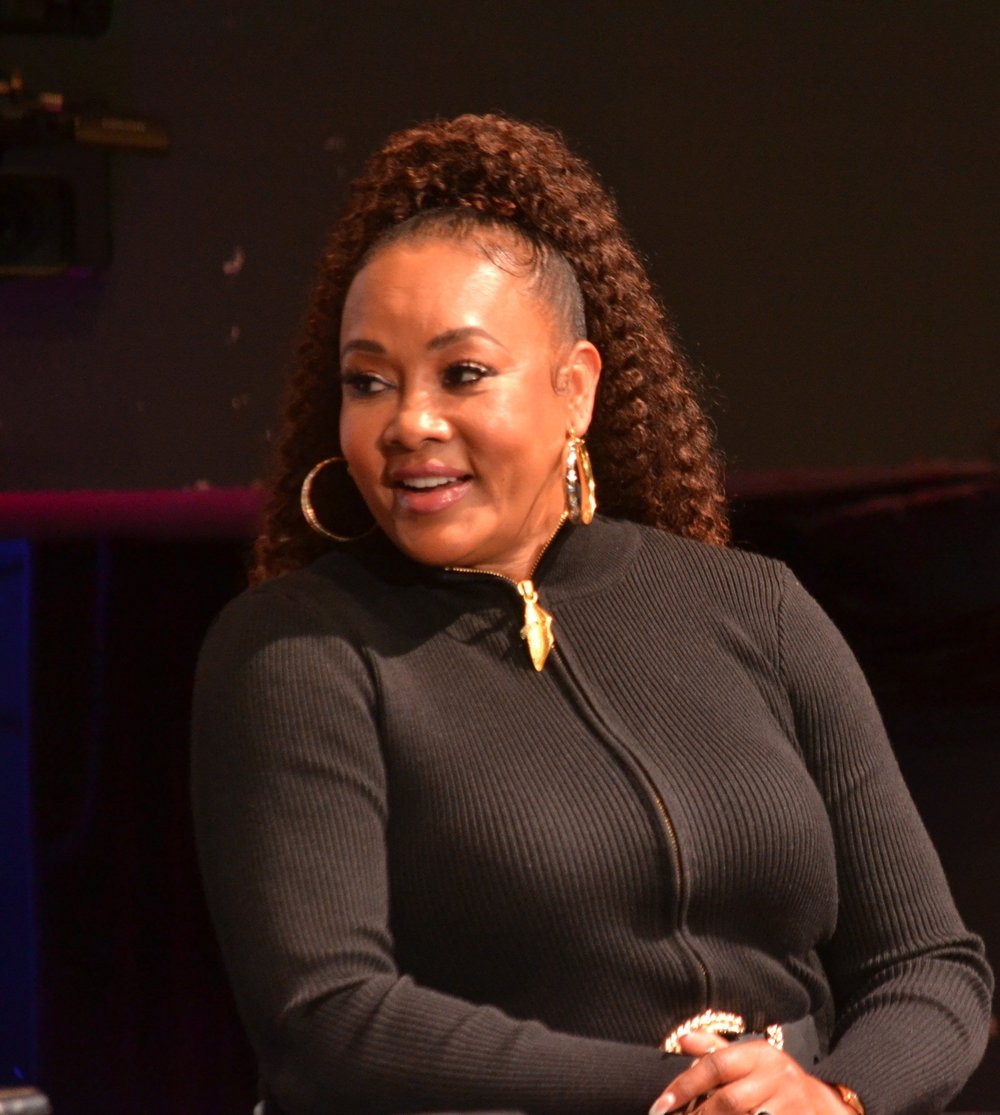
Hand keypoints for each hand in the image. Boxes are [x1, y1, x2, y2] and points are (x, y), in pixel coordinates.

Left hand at [650, 1030, 848, 1114]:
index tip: (660, 1106)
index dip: (684, 1085)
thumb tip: (681, 1040)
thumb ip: (716, 1051)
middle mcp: (777, 1076)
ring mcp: (791, 1104)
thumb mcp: (751, 1061)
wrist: (827, 1107)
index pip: (715, 1065)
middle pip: (728, 1101)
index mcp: (759, 1054)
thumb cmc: (778, 1083)